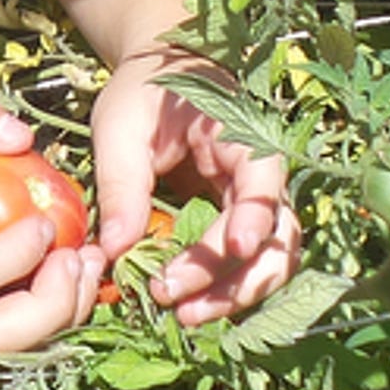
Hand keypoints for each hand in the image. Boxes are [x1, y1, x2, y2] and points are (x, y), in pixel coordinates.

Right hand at [0, 82, 102, 350]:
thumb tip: (21, 139)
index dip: (13, 258)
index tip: (45, 220)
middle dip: (46, 308)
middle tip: (78, 258)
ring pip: (1, 343)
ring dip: (56, 314)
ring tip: (87, 263)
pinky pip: (6, 328)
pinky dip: (48, 309)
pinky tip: (73, 267)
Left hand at [88, 47, 297, 325]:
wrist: (158, 74)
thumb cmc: (142, 92)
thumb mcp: (121, 127)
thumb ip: (122, 186)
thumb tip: (114, 250)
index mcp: (241, 137)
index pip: (264, 181)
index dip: (254, 215)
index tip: (236, 246)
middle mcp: (261, 177)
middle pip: (275, 237)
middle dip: (234, 277)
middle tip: (177, 298)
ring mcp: (254, 204)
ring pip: (269, 261)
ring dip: (234, 295)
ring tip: (184, 315)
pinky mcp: (236, 224)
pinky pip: (246, 265)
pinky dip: (224, 290)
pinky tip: (189, 305)